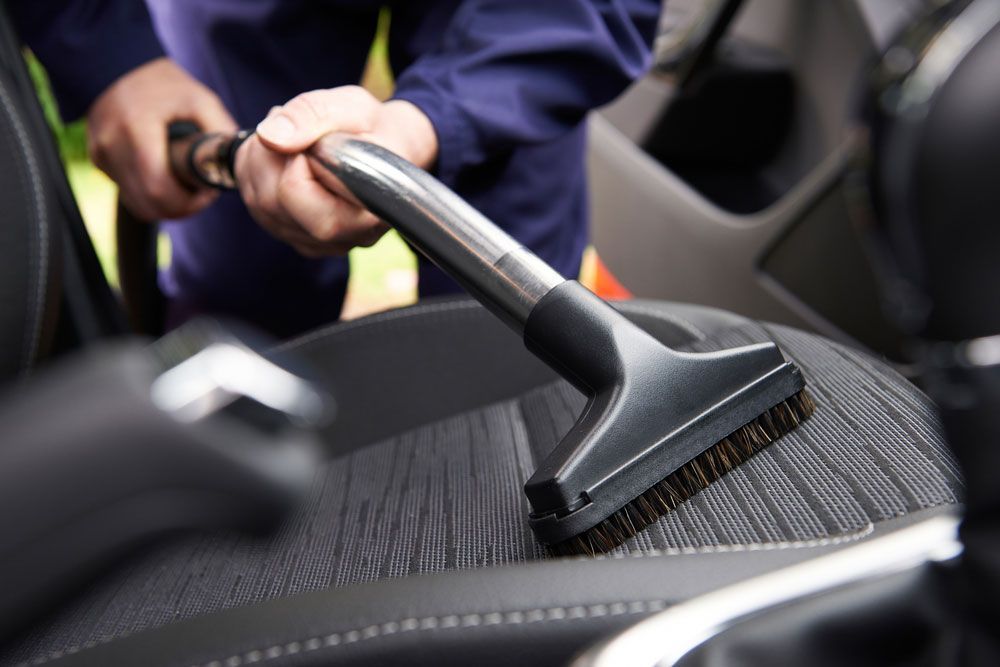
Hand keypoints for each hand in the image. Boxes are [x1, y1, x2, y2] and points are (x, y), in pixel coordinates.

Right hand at [87, 57, 236, 220]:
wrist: (119, 67)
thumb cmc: (166, 85)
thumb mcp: (201, 100)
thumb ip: (220, 131)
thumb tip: (236, 164)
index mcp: (137, 128)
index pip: (159, 189)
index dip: (189, 203)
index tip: (208, 193)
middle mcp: (112, 145)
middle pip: (148, 204)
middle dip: (181, 208)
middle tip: (201, 195)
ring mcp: (101, 154)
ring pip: (138, 205)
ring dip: (166, 205)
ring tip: (186, 187)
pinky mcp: (98, 160)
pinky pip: (128, 194)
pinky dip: (150, 196)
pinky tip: (166, 179)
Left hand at [235, 85, 437, 256]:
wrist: (387, 149)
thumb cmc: (373, 129)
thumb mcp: (352, 107)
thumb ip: (312, 115)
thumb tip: (269, 136)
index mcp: (364, 214)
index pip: (299, 195)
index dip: (295, 159)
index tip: (314, 139)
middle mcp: (341, 239)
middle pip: (271, 202)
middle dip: (270, 156)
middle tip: (295, 129)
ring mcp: (317, 244)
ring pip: (258, 205)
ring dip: (261, 161)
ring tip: (293, 139)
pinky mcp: (297, 238)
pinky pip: (256, 208)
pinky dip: (258, 175)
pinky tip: (284, 157)